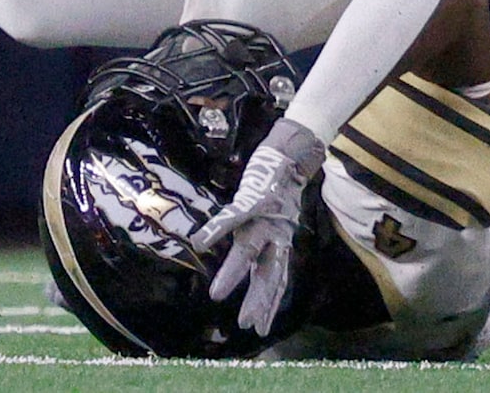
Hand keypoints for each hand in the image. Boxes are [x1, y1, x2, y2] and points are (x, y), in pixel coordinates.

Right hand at [194, 117, 325, 336]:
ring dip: (233, 273)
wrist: (288, 161)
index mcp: (277, 245)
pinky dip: (218, 228)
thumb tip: (259, 263)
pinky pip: (233, 216)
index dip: (267, 305)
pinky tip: (201, 242)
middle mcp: (274, 237)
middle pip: (266, 274)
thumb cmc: (277, 192)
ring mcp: (264, 219)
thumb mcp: (275, 221)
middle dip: (256, 299)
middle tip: (247, 325)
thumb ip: (267, 243)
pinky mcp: (252, 199)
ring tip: (217, 294)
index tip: (260, 328)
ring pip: (248, 251)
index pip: (274, 281)